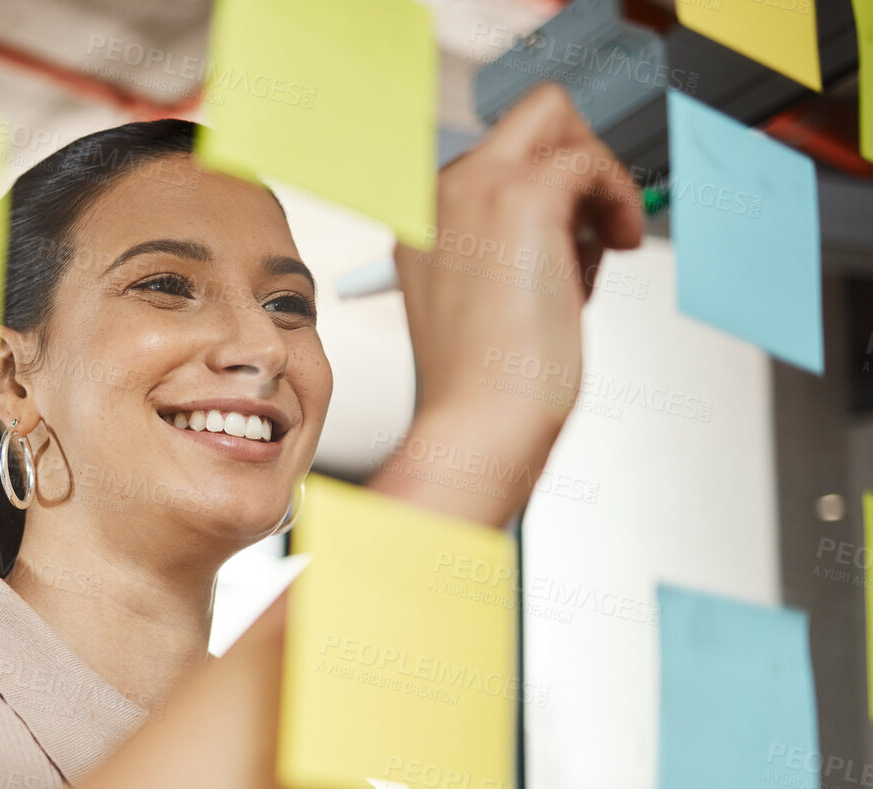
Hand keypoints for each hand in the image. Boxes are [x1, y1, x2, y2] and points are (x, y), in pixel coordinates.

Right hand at [394, 83, 642, 434]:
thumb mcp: (486, 298)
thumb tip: (573, 216)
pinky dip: (617, 197)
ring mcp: (473, 189)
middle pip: (526, 122)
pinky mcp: (522, 197)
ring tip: (596, 253)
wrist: (480, 421)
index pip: (493, 161)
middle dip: (576, 163)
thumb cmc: (484, 386)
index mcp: (418, 225)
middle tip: (595, 221)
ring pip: (557, 121)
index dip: (547, 187)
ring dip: (594, 182)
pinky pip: (590, 162)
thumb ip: (511, 246)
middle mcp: (435, 197)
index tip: (573, 228)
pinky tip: (617, 246)